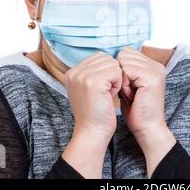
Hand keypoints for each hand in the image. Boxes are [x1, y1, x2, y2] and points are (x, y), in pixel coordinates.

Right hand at [62, 52, 121, 177]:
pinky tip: (110, 96)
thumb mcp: (89, 88)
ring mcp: (82, 76)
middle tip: (105, 93)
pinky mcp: (93, 81)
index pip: (99, 56)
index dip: (107, 71)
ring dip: (116, 79)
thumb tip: (111, 57)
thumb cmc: (96, 112)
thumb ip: (94, 71)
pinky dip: (118, 84)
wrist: (92, 132)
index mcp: (71, 72)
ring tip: (107, 94)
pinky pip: (116, 72)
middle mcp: (74, 72)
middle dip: (112, 74)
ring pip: (112, 64)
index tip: (101, 89)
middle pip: (106, 58)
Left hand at [117, 47, 175, 176]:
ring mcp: (156, 70)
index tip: (126, 88)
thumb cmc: (135, 111)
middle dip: (120, 73)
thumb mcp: (129, 85)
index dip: (119, 69)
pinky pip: (127, 70)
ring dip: (122, 79)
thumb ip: (124, 70)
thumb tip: (108, 59)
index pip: (126, 52)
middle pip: (124, 54)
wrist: (146, 129)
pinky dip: (124, 84)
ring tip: (130, 94)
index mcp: (152, 65)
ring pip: (124, 61)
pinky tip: (131, 96)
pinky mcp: (152, 77)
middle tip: (129, 92)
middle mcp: (156, 65)